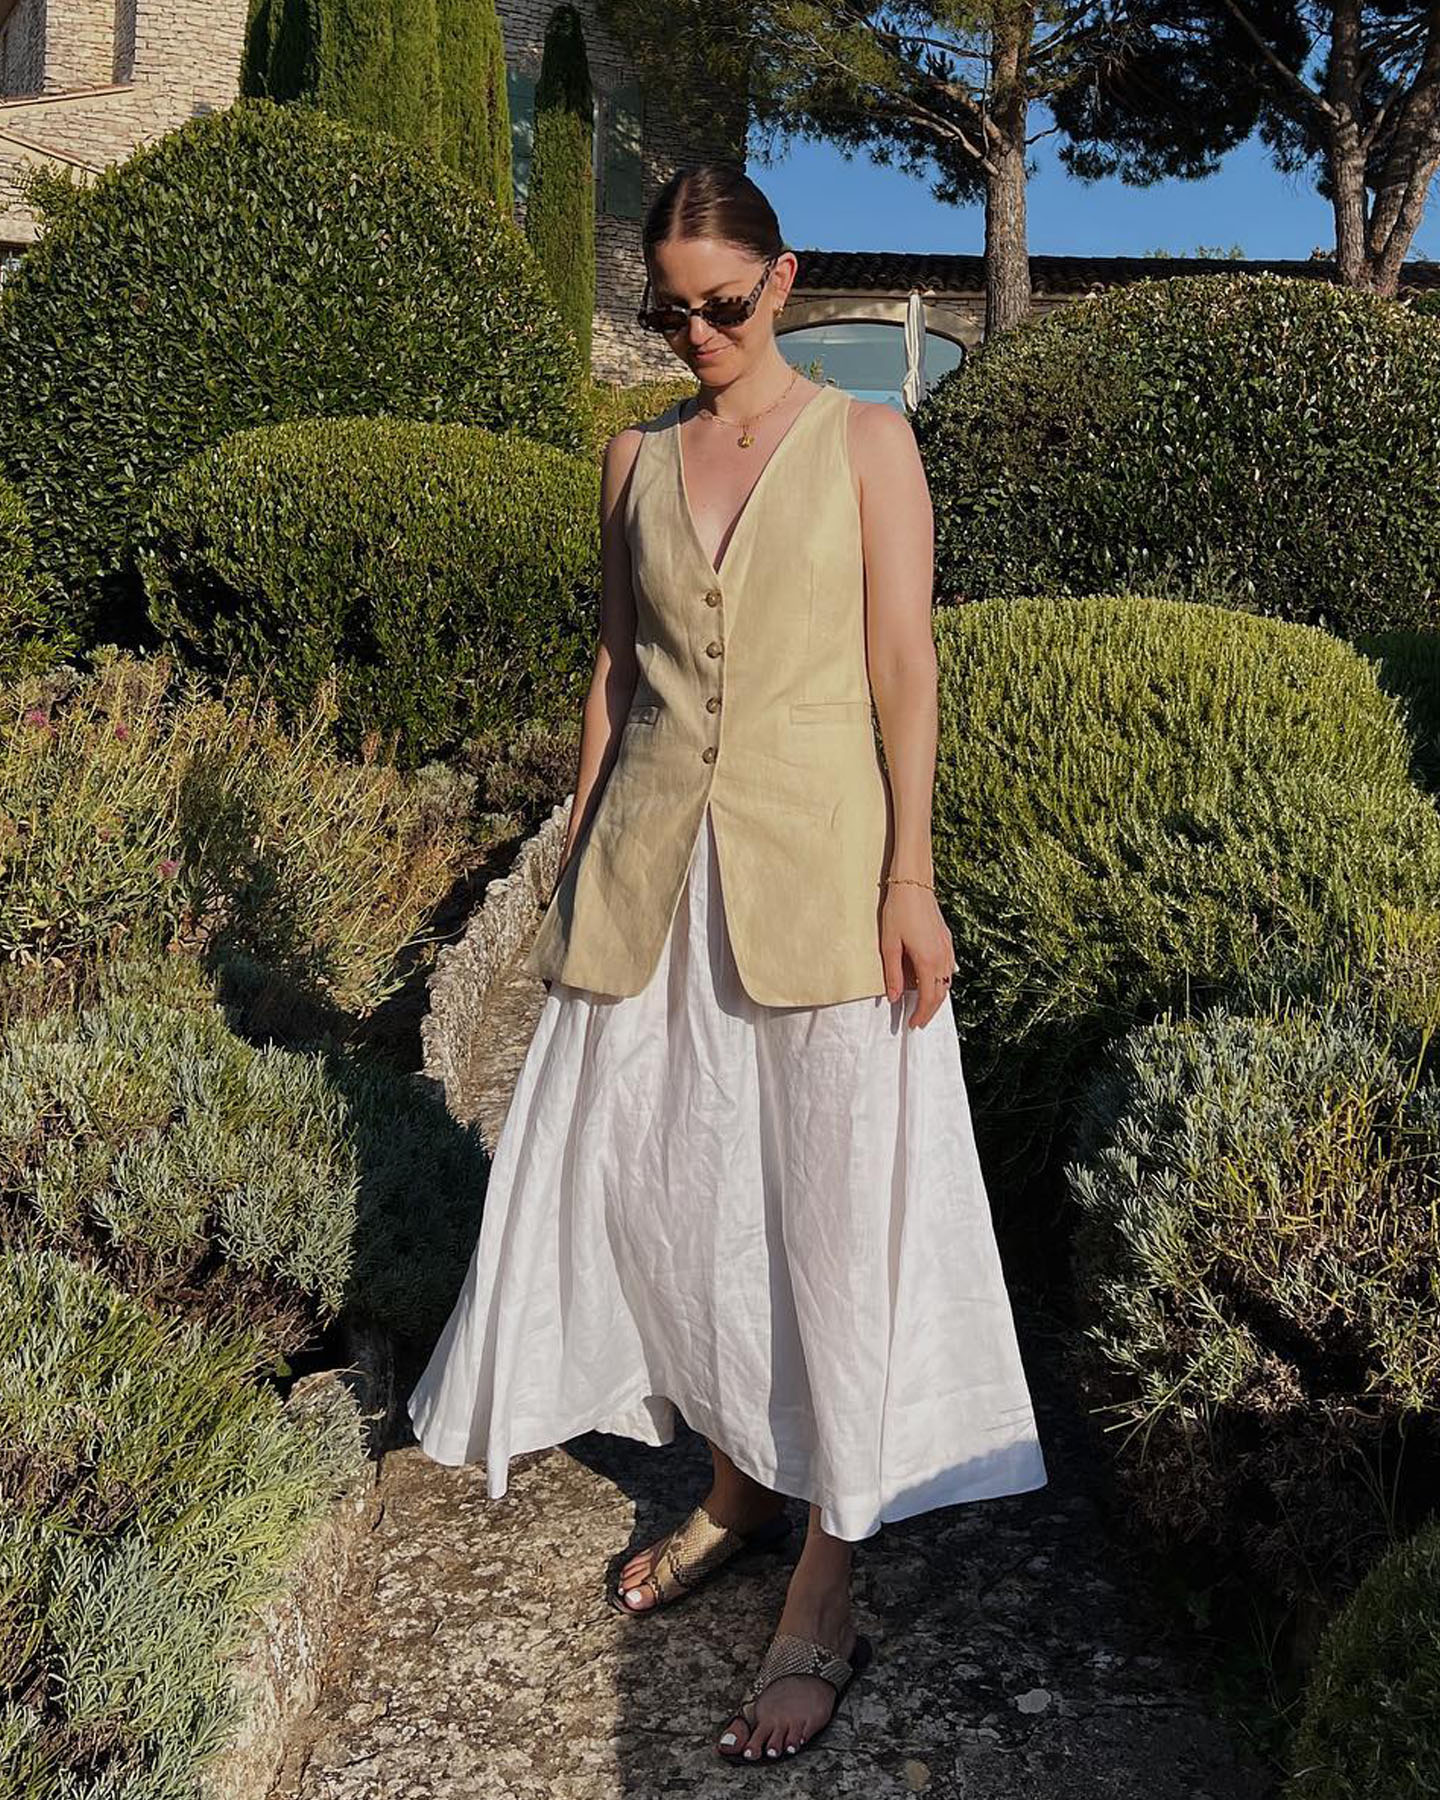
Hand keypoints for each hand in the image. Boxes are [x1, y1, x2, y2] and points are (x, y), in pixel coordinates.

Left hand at [880, 882, 954, 1027]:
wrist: (913, 884)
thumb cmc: (898, 911)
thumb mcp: (889, 944)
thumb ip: (893, 974)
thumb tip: (895, 998)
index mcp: (927, 961)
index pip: (928, 998)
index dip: (921, 1014)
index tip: (912, 1024)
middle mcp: (942, 957)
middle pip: (941, 993)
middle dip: (930, 1011)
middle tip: (918, 1021)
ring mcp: (947, 948)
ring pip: (947, 981)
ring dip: (937, 997)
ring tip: (923, 1006)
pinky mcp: (946, 940)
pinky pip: (948, 968)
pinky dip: (941, 981)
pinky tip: (931, 981)